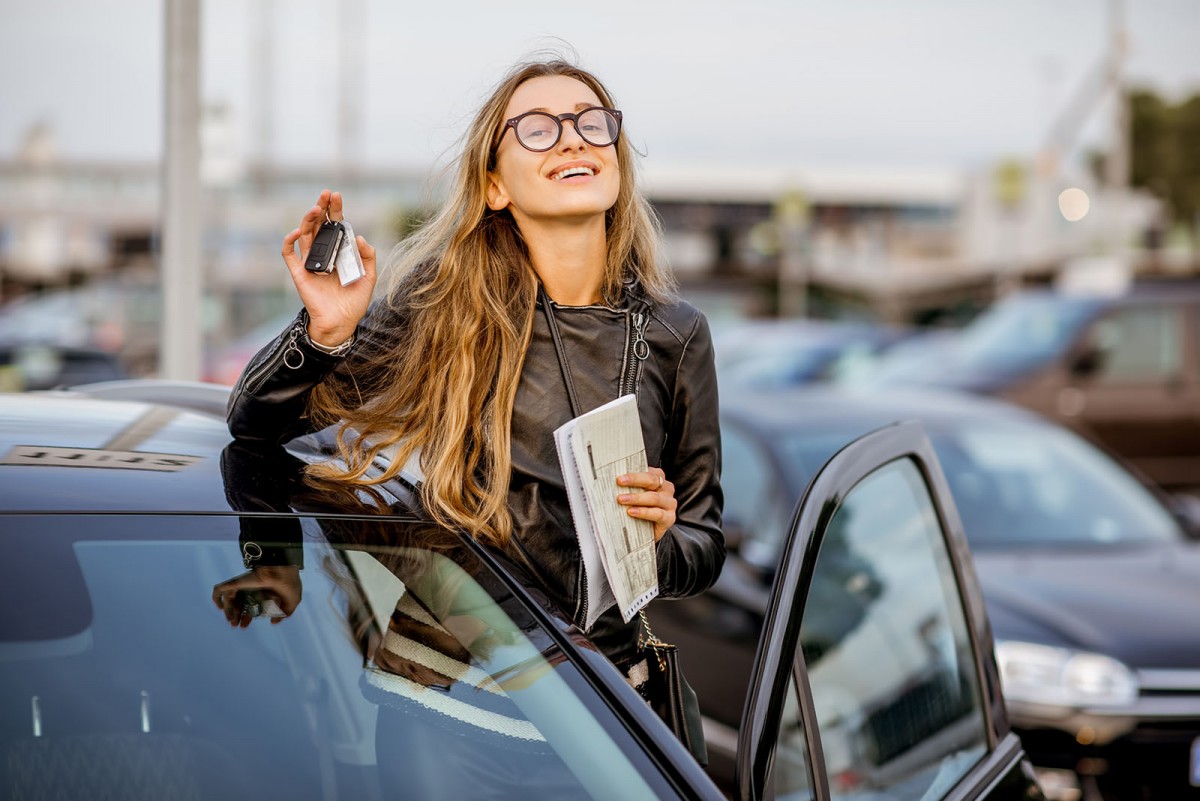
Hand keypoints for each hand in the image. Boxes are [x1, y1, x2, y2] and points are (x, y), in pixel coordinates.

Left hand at [212, 566, 301, 627]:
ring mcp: (243, 585)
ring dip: (228, 612)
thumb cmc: (289, 584)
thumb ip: (284, 613)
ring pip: (229, 600)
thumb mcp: (292, 601)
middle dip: (237, 617)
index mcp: (263, 592)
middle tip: (236, 626)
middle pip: (240, 605)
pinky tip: (220, 607)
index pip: (251, 606)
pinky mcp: (235, 582)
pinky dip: (216, 598)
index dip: (247, 617)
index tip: (245, 626)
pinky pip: (220, 590)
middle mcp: (252, 589)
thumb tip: (273, 622)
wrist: (282, 572)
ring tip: (231, 622)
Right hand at [281, 189, 377, 345]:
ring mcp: (310, 263)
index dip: (335, 211)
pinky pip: (289, 254)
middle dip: (321, 208)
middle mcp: (324, 254)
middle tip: (325, 194)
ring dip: (308, 220)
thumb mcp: (369, 277)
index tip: (336, 196)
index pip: (335, 226)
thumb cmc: (355, 301)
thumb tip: (358, 236)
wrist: (342, 322)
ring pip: (305, 235)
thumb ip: (368, 256)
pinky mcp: (299, 273)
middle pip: (318, 225)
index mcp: (339, 253)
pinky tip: (298, 232)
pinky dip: (290, 241)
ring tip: (315, 208)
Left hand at [616, 467, 675, 541]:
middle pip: (652, 480)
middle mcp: (667, 488)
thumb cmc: (638, 507)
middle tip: (619, 482)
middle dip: (634, 480)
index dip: (634, 474)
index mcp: (659, 478)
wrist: (646, 532)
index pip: (648, 472)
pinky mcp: (669, 518)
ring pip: (654, 497)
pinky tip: (631, 512)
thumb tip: (610, 479)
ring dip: (636, 498)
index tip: (619, 477)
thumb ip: (628, 485)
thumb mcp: (634, 493)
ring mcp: (670, 503)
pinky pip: (657, 513)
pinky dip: (643, 512)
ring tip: (621, 499)